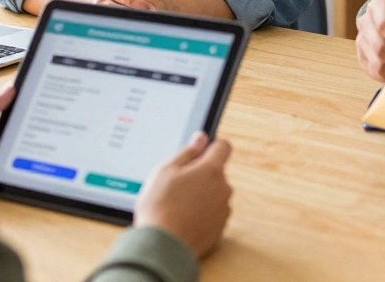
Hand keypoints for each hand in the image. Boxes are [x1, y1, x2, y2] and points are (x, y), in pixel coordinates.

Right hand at [135, 132, 233, 256]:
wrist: (163, 246)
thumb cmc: (160, 206)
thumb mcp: (166, 170)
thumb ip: (187, 151)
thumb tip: (201, 138)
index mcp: (212, 170)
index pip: (223, 146)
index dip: (210, 146)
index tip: (198, 152)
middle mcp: (223, 188)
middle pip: (217, 172)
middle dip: (201, 174)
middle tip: (177, 184)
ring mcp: (223, 210)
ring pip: (215, 193)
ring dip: (201, 195)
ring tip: (177, 204)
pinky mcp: (219, 229)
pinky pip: (212, 213)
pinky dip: (201, 213)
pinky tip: (183, 218)